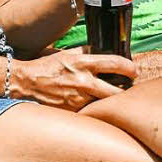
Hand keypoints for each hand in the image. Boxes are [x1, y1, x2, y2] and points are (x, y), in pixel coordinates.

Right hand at [13, 50, 136, 110]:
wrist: (27, 82)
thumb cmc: (49, 66)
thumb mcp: (69, 53)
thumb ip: (87, 52)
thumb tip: (105, 51)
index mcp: (84, 63)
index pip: (114, 64)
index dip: (129, 68)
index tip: (134, 71)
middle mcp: (83, 82)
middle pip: (115, 92)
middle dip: (125, 92)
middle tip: (128, 89)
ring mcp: (78, 99)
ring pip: (103, 104)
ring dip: (109, 102)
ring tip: (111, 98)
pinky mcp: (72, 111)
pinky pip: (90, 110)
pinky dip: (94, 108)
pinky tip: (94, 105)